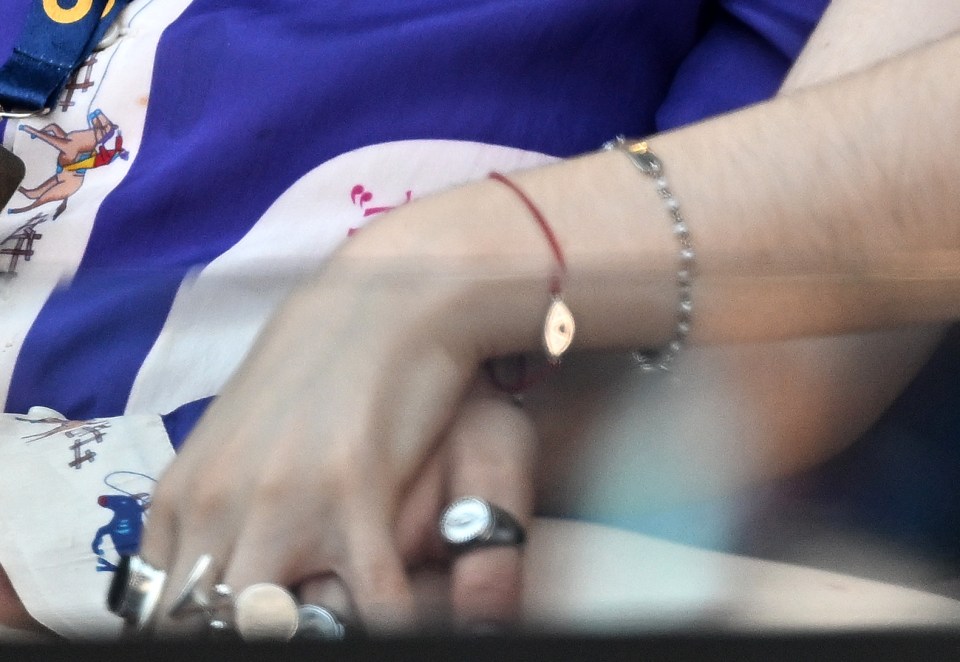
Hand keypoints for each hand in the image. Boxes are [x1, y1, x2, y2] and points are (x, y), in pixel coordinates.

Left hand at [138, 229, 535, 632]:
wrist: (379, 301)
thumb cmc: (313, 371)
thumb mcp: (234, 442)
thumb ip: (210, 512)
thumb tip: (204, 578)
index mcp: (180, 499)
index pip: (162, 612)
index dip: (200, 629)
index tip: (243, 622)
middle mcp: (216, 508)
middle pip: (203, 624)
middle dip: (246, 634)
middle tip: (293, 624)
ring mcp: (283, 505)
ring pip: (268, 626)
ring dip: (304, 632)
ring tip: (337, 621)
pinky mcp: (354, 497)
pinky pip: (371, 604)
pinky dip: (388, 623)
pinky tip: (404, 620)